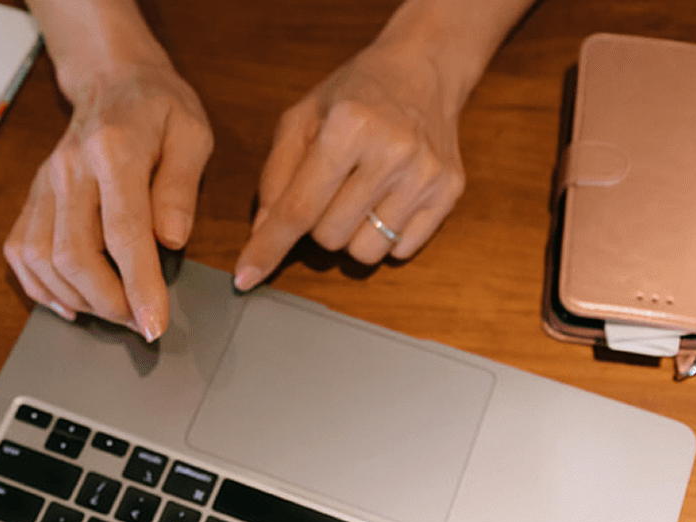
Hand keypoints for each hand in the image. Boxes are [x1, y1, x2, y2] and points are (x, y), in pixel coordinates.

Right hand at [1, 60, 210, 339]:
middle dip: (108, 302)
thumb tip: (172, 239)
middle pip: (74, 254)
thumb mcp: (192, 134)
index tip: (154, 324)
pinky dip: (41, 286)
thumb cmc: (159, 108)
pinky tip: (71, 301)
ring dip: (78, 298)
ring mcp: (45, 183)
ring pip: (42, 259)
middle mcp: (70, 169)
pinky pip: (20, 251)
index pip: (124, 232)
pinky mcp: (33, 196)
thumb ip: (181, 187)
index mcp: (114, 150)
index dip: (139, 286)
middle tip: (141, 323)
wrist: (112, 79)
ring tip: (114, 312)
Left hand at [232, 43, 468, 289]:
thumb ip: (276, 175)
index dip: (269, 246)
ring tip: (359, 195)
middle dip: (318, 224)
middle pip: (330, 237)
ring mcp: (425, 174)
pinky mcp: (449, 191)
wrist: (422, 70)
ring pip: (365, 252)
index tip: (246, 277)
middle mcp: (392, 151)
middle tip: (330, 189)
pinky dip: (385, 235)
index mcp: (349, 125)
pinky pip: (401, 250)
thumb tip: (262, 234)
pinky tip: (388, 197)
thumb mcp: (302, 118)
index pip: (299, 208)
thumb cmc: (355, 95)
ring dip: (352, 234)